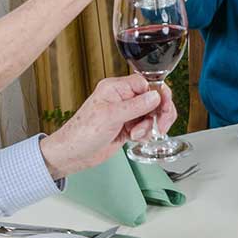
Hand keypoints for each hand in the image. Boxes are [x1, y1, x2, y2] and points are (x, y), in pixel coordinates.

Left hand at [39, 76, 175, 177]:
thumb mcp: (110, 116)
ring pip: (151, 114)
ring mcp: (125, 113)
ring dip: (149, 125)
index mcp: (116, 88)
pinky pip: (146, 126)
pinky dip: (145, 133)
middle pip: (152, 98)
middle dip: (159, 112)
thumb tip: (156, 96)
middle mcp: (122, 98)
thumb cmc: (82, 133)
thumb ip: (136, 106)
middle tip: (160, 124)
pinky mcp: (127, 127)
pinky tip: (135, 138)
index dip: (157, 94)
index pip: (145, 83)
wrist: (73, 154)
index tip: (163, 106)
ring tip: (137, 134)